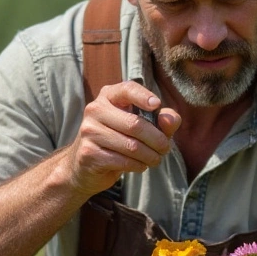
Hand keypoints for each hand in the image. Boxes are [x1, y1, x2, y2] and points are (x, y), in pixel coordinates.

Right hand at [66, 81, 180, 195]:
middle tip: (165, 149)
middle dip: (157, 140)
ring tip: (155, 159)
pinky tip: (140, 165)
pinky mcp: (88, 153)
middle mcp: (95, 110)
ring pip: (131, 146)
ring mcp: (89, 131)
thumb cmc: (121, 139)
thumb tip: (170, 119)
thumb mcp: (144, 126)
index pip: (127, 89)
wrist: (86, 165)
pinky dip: (138, 166)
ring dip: (150, 156)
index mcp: (109, 96)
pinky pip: (122, 161)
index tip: (157, 105)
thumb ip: (162, 120)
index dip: (143, 96)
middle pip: (135, 124)